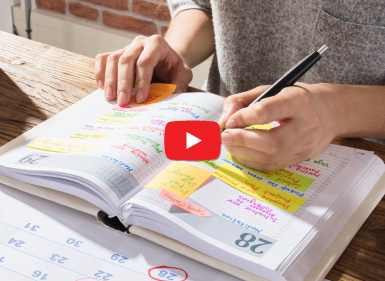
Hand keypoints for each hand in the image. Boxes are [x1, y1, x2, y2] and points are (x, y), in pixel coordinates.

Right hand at [94, 35, 192, 104]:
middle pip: (126, 60)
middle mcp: (140, 43)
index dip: (141, 81)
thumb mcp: (184, 73)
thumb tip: (174, 95)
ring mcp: (127, 47)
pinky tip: (102, 87)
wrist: (167, 58)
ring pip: (113, 59)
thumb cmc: (174, 66)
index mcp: (157, 44)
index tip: (140, 98)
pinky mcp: (117, 53)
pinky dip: (100, 71)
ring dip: (110, 79)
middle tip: (122, 101)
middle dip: (123, 83)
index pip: (145, 62)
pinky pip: (103, 58)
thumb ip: (180, 83)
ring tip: (110, 97)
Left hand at [219, 83, 340, 170]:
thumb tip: (223, 121)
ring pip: (270, 157)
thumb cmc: (296, 98)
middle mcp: (306, 125)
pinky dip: (251, 161)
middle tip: (224, 136)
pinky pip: (272, 166)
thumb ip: (243, 101)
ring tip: (230, 144)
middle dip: (242, 140)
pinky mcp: (301, 158)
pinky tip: (241, 152)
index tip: (229, 121)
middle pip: (271, 142)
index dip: (244, 118)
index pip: (267, 111)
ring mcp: (305, 145)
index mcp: (298, 101)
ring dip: (243, 153)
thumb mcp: (271, 89)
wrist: (332, 111)